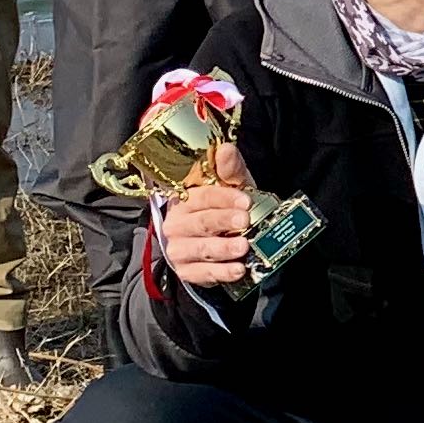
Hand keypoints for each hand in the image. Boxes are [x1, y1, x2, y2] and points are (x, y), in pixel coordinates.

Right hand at [157, 141, 257, 290]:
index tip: (246, 200)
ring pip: (200, 248)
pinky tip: (238, 269)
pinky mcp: (186, 271)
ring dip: (223, 248)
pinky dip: (221, 272)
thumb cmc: (226, 210)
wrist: (218, 246)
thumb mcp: (233, 188)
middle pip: (201, 221)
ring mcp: (179, 248)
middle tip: (245, 220)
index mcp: (186, 199)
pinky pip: (202, 273)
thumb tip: (226, 149)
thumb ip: (230, 171)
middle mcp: (177, 224)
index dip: (225, 197)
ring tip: (243, 247)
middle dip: (224, 220)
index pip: (203, 196)